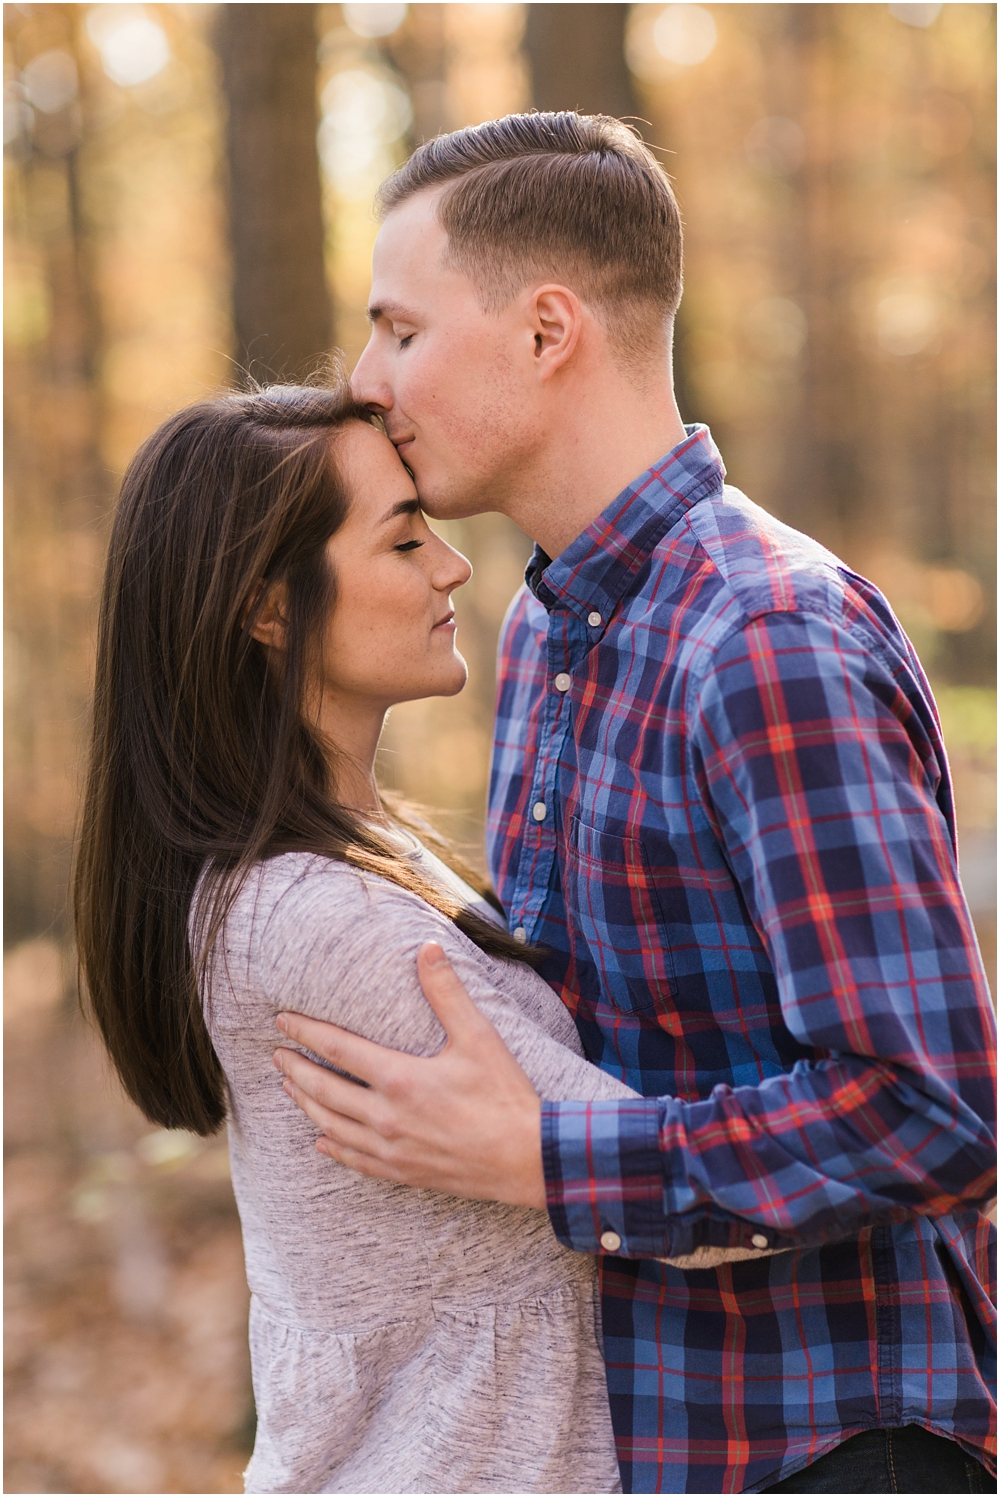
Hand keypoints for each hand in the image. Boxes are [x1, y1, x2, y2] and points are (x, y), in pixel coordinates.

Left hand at [272, 942, 545, 1208]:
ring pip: (331, 1126)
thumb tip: (428, 949)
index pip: (337, 1049)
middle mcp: (386, 1117)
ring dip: (307, 1105)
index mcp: (400, 1079)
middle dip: (295, 1069)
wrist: (528, 1159)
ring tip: (291, 1088)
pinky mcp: (403, 1172)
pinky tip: (322, 1142)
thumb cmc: (505, 1095)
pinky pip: (355, 1160)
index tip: (282, 1021)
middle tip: (277, 1055)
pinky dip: (333, 1147)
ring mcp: (391, 1149)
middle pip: (323, 1090)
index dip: (306, 1033)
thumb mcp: (478, 1036)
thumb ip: (447, 992)